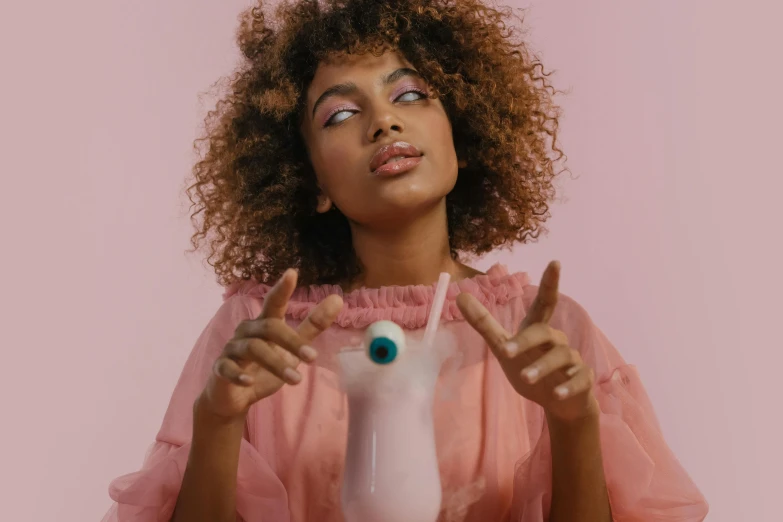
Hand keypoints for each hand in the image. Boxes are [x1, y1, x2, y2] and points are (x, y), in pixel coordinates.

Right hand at [199, 269, 343, 419]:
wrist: (233, 397)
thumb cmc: (264, 368)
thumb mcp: (292, 348)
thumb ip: (312, 326)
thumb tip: (338, 299)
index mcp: (265, 323)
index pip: (274, 302)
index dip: (282, 288)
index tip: (292, 273)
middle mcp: (247, 331)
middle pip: (269, 327)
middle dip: (292, 341)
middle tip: (312, 358)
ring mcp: (232, 348)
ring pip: (253, 348)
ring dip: (275, 363)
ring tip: (296, 379)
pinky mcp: (220, 368)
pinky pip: (227, 367)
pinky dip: (238, 374)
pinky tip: (249, 381)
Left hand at [457, 261, 597, 422]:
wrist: (560, 402)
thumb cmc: (530, 368)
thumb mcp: (504, 348)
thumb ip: (484, 324)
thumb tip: (460, 295)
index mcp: (538, 330)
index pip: (545, 303)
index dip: (550, 283)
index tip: (555, 262)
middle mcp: (557, 341)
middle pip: (545, 332)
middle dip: (526, 341)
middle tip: (507, 352)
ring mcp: (571, 360)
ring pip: (560, 356)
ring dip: (542, 367)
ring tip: (526, 378)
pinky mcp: (582, 381)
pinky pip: (578, 380)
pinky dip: (568, 386)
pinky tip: (557, 394)